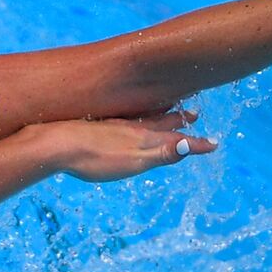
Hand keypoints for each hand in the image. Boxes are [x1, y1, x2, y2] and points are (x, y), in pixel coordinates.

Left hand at [39, 110, 217, 183]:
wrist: (57, 145)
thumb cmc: (94, 159)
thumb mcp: (133, 162)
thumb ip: (161, 154)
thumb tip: (190, 146)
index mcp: (144, 138)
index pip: (177, 141)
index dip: (195, 144)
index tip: (214, 144)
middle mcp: (132, 127)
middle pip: (161, 123)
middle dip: (179, 120)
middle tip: (195, 113)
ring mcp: (114, 124)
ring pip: (143, 117)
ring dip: (160, 114)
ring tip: (170, 108)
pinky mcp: (97, 124)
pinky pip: (125, 116)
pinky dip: (137, 113)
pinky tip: (129, 115)